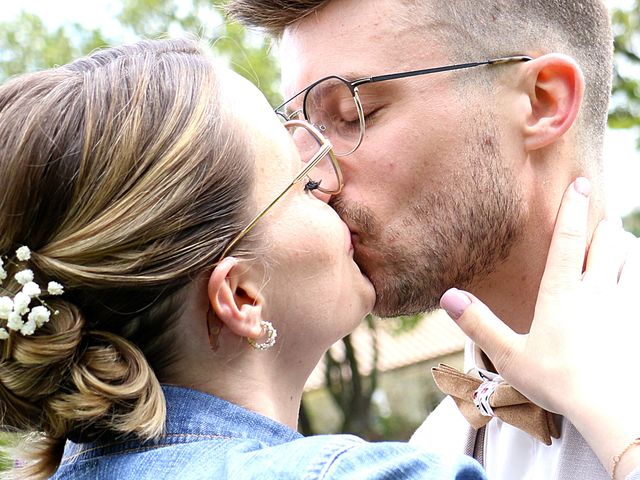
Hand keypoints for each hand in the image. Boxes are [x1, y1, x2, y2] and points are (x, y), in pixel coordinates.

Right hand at [440, 178, 639, 476]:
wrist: (613, 409)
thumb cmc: (557, 382)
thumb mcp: (508, 355)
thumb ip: (478, 324)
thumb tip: (446, 295)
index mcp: (562, 295)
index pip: (568, 241)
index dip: (572, 209)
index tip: (580, 183)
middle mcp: (596, 293)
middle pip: (608, 245)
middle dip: (606, 227)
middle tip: (604, 215)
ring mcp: (622, 308)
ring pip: (629, 263)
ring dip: (625, 248)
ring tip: (620, 240)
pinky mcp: (637, 324)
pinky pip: (639, 289)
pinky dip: (635, 276)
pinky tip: (632, 281)